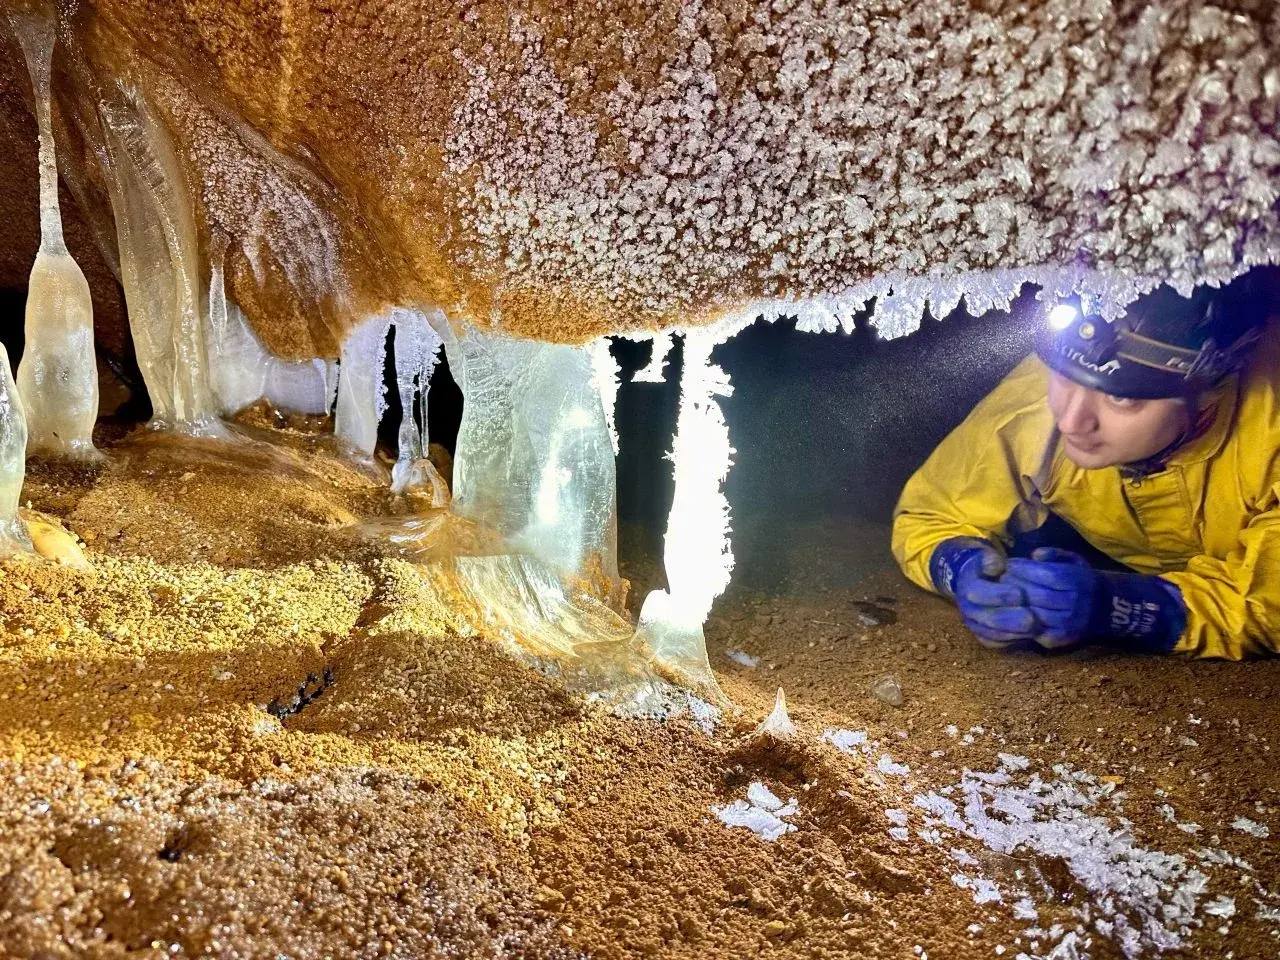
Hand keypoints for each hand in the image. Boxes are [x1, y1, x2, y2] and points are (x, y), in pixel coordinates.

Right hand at [930, 538, 1037, 647]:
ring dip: (1016, 633)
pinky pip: (997, 643)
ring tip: (1036, 629)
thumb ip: (990, 559)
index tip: (1020, 594)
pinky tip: (1030, 636)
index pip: (980, 593)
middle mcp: (967, 609)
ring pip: (993, 634)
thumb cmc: (987, 569)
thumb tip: (997, 564)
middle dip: (1011, 620)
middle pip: (987, 618)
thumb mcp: (986, 559)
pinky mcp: (983, 637)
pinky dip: (1014, 641)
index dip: (1000, 594)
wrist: (974, 585)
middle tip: (1032, 619)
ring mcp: (974, 625)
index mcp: (967, 587)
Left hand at [1003, 547, 1187, 652]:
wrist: (1107, 610)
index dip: (1023, 569)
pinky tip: (1009, 612)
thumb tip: (1034, 555)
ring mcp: (1066, 624)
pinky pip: (1033, 632)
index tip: (1009, 564)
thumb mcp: (1074, 560)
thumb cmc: (1082, 580)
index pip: (1045, 575)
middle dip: (1014, 585)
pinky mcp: (1059, 640)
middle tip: (1000, 579)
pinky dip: (1018, 621)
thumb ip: (1054, 554)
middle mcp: (1074, 604)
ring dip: (1012, 604)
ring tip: (1001, 594)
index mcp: (1077, 581)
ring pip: (1032, 614)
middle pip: (1037, 595)